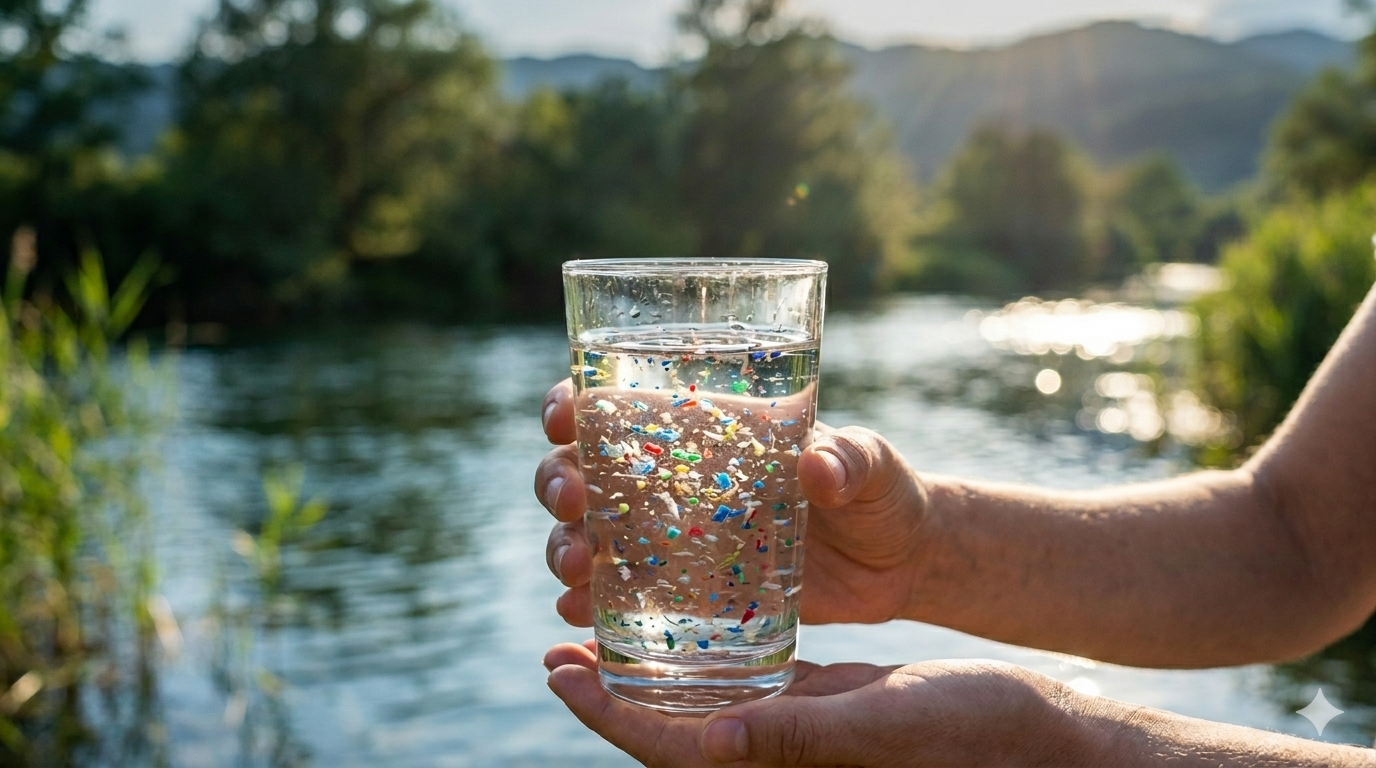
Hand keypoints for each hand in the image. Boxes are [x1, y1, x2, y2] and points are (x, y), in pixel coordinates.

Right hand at [535, 379, 930, 625]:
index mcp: (703, 429)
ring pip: (588, 535)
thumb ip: (851, 459)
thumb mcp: (872, 465)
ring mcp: (673, 539)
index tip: (563, 417)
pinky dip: (589, 604)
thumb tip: (817, 467)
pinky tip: (580, 615)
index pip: (616, 404)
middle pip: (583, 470)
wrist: (898, 564)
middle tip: (572, 502)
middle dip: (558, 482)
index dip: (572, 405)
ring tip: (575, 568)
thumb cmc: (881, 493)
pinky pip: (619, 598)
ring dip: (563, 546)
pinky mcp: (686, 593)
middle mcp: (672, 480)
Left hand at [542, 642, 1103, 766]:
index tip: (557, 671)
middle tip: (558, 645)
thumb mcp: (884, 725)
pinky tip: (691, 621)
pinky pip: (748, 683)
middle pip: (671, 727)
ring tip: (604, 626)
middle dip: (612, 691)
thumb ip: (798, 737)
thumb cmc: (973, 735)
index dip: (610, 714)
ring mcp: (797, 730)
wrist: (1036, 735)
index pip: (672, 747)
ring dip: (652, 670)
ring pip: (703, 703)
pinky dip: (709, 656)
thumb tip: (708, 742)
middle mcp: (776, 755)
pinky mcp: (820, 702)